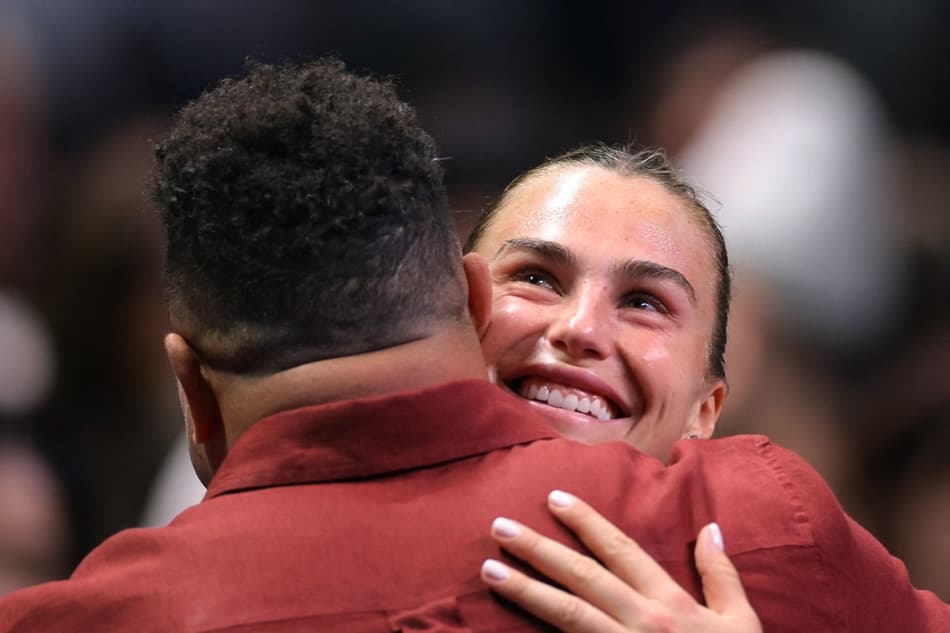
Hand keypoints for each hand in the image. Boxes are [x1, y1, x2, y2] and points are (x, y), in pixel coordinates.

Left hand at [480, 490, 760, 632]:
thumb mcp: (742, 623)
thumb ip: (721, 575)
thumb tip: (711, 528)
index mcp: (671, 603)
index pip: (620, 551)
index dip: (587, 522)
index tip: (554, 498)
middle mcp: (642, 622)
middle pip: (582, 578)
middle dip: (539, 549)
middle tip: (499, 526)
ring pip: (567, 615)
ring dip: (525, 590)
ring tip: (489, 569)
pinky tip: (503, 629)